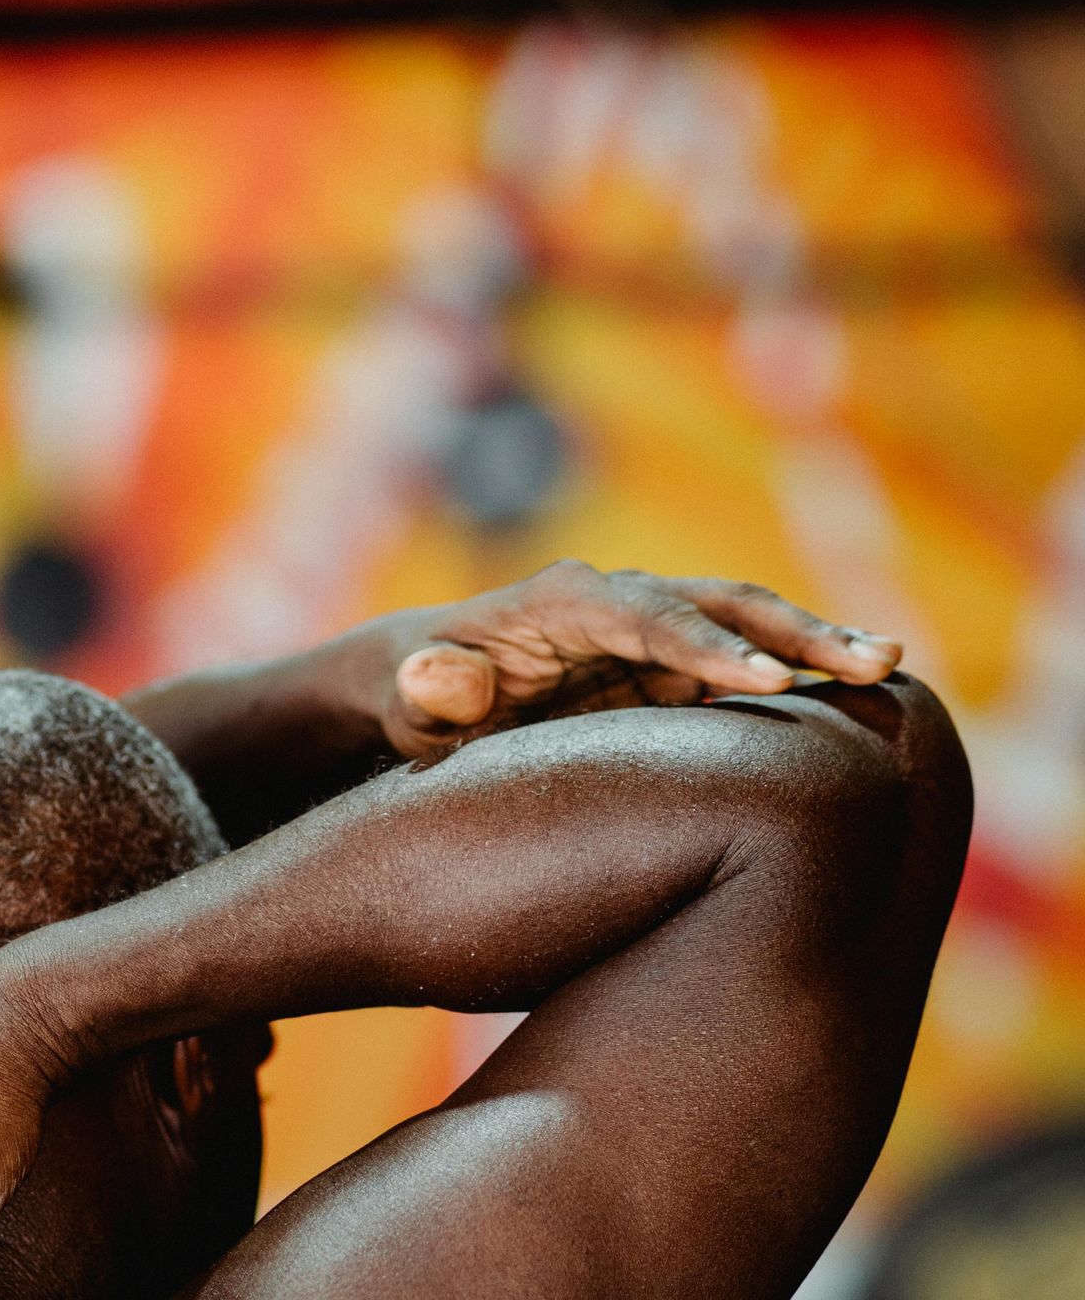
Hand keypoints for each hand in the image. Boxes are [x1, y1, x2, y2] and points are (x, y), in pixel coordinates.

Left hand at [366, 562, 899, 757]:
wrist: (424, 683)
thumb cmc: (416, 695)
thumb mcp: (410, 698)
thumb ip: (430, 689)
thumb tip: (449, 675)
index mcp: (568, 602)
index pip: (650, 616)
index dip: (708, 647)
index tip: (769, 683)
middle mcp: (622, 601)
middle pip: (721, 605)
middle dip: (796, 632)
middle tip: (874, 660)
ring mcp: (653, 630)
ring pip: (748, 625)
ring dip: (817, 644)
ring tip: (890, 665)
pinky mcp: (671, 666)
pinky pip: (746, 660)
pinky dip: (802, 673)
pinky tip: (865, 696)